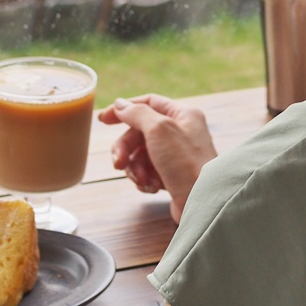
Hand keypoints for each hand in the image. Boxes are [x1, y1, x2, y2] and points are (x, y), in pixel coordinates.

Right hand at [98, 94, 217, 222]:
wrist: (202, 202)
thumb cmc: (185, 163)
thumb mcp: (158, 129)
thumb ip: (137, 114)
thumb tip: (121, 104)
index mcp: (182, 114)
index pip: (148, 103)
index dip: (124, 110)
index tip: (103, 120)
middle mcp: (181, 132)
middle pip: (140, 132)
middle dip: (126, 148)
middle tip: (118, 163)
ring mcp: (177, 156)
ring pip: (141, 154)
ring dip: (135, 167)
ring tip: (141, 179)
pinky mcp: (173, 177)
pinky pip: (148, 173)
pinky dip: (145, 180)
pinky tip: (152, 187)